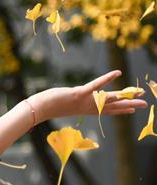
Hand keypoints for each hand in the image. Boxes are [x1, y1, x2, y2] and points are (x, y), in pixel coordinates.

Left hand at [30, 70, 147, 122]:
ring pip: (109, 98)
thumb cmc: (47, 106)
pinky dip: (107, 78)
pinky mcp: (79, 93)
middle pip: (112, 106)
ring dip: (125, 95)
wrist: (38, 109)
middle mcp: (88, 107)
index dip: (120, 110)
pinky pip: (96, 85)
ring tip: (139, 92)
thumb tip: (73, 98)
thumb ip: (72, 101)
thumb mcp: (64, 104)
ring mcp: (85, 101)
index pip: (106, 111)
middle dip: (129, 105)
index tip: (132, 110)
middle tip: (144, 104)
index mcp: (86, 110)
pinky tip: (118, 73)